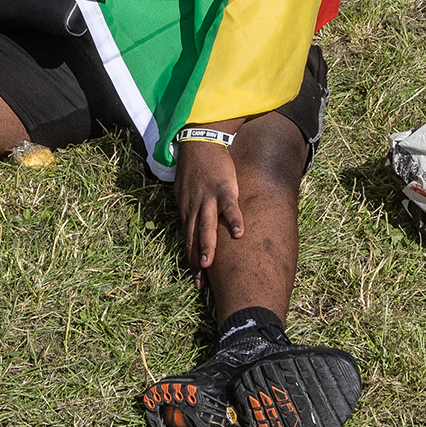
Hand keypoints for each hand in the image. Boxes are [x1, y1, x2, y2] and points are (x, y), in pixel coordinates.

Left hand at [175, 134, 243, 277]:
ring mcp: (208, 198)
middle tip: (199, 283)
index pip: (188, 240)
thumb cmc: (195, 170)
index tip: (196, 280)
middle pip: (194, 238)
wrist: (199, 143)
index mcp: (187, 210)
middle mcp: (194, 207)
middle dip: (196, 261)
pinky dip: (233, 220)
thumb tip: (193, 230)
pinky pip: (229, 207)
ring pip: (206, 226)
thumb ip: (191, 212)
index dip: (191, 260)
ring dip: (207, 246)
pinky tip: (239, 234)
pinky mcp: (223, 188)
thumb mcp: (186, 193)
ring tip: (209, 265)